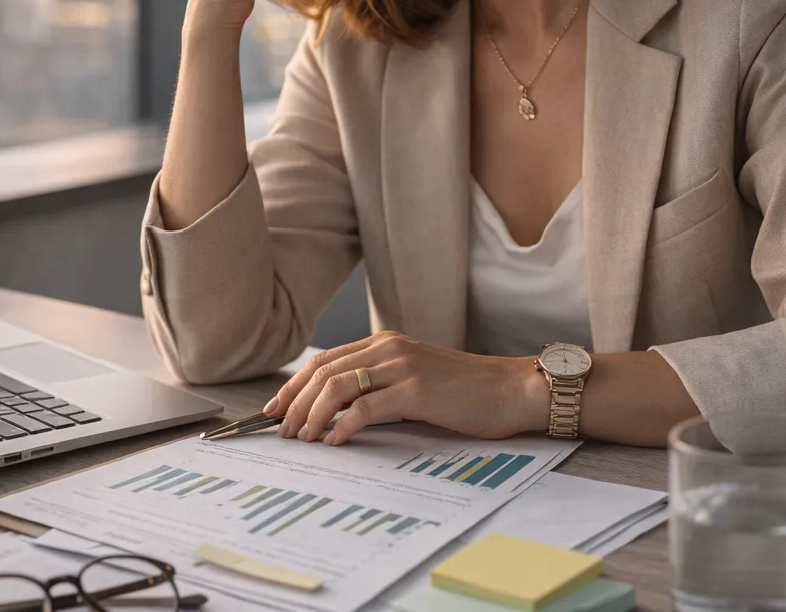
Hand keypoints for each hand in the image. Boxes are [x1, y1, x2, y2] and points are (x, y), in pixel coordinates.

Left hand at [265, 332, 548, 445]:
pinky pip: (366, 407)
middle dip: (295, 401)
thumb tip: (337, 412)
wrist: (509, 389)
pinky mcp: (415, 390)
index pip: (326, 359)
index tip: (276, 408)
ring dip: (312, 413)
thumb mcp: (414, 380)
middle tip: (280, 429)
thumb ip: (381, 385)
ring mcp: (402, 366)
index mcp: (385, 343)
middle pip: (324, 370)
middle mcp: (389, 348)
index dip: (296, 383)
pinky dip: (342, 425)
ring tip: (302, 438)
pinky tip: (334, 441)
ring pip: (338, 385)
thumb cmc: (464, 392)